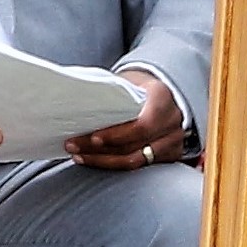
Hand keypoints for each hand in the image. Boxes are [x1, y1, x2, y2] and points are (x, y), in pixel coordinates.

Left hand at [65, 68, 188, 170]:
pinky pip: (140, 166)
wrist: (156, 93)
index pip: (143, 124)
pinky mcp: (169, 154)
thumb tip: (73, 96)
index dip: (117, 135)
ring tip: (79, 155)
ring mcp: (174, 139)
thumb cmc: (135, 86)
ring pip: (137, 160)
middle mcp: (172, 120)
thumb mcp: (124, 80)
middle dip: (100, 150)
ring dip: (103, 160)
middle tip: (73, 146)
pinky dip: (114, 164)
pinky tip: (94, 159)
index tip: (93, 138)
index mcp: (162, 97)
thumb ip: (106, 90)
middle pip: (136, 145)